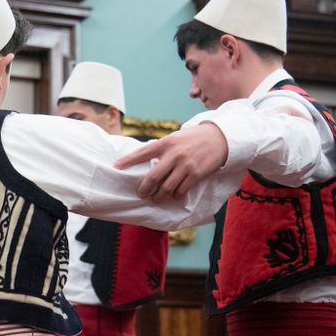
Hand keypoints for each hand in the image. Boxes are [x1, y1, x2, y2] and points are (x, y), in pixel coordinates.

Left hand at [113, 123, 228, 199]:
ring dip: (159, 196)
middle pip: (153, 177)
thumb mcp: (175, 138)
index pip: (142, 152)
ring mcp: (185, 165)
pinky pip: (181, 190)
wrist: (219, 137)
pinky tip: (173, 196)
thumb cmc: (192, 139)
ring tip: (156, 198)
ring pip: (166, 187)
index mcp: (165, 143)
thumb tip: (144, 161)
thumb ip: (162, 148)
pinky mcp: (196, 174)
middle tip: (141, 194)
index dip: (128, 161)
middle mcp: (174, 154)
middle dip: (144, 189)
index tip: (116, 167)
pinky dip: (175, 196)